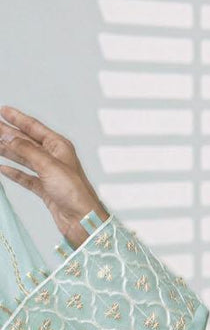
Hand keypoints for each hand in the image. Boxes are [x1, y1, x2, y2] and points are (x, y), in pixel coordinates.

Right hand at [0, 105, 110, 247]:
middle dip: (8, 134)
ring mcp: (49, 174)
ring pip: (23, 159)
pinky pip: (25, 177)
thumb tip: (8, 136)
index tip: (2, 110)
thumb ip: (26, 149)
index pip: (34, 127)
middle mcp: (54, 158)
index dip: (17, 118)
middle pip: (26, 142)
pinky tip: (2, 168)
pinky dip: (14, 172)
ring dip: (8, 152)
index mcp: (59, 146)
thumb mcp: (48, 165)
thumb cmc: (74, 192)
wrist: (82, 219)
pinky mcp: (45, 189)